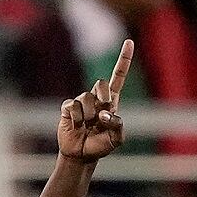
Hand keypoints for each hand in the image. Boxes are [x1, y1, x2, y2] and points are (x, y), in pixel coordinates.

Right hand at [57, 40, 132, 163]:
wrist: (82, 155)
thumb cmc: (100, 146)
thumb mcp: (117, 139)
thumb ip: (118, 125)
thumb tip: (105, 113)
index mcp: (111, 101)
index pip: (118, 76)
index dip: (124, 59)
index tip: (129, 42)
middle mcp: (96, 98)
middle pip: (102, 83)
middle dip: (103, 97)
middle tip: (102, 115)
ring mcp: (81, 101)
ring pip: (87, 98)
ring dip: (90, 116)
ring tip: (87, 126)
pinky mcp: (67, 107)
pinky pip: (73, 106)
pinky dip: (77, 119)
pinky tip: (77, 126)